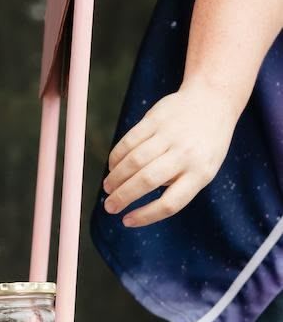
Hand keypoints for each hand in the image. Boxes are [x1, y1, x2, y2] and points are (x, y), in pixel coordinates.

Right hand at [102, 85, 239, 226]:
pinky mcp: (155, 118)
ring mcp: (170, 134)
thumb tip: (134, 194)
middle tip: (109, 207)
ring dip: (115, 178)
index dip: (145, 216)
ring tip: (108, 188)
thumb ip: (176, 183)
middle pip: (146, 180)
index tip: (126, 221)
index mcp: (202, 173)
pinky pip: (129, 141)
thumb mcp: (204, 168)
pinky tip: (112, 167)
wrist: (213, 101)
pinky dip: (116, 158)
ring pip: (134, 161)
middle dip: (122, 197)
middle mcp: (187, 154)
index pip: (171, 203)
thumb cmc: (205, 144)